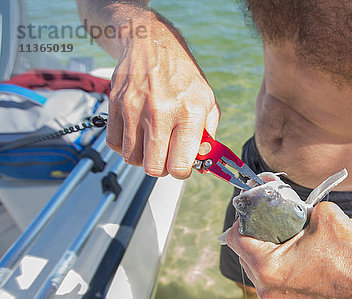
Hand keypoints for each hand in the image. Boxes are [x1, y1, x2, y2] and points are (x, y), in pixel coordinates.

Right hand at [108, 13, 219, 177]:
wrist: (151, 44)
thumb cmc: (182, 75)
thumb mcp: (207, 102)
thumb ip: (208, 135)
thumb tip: (202, 163)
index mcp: (188, 113)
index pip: (180, 165)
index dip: (182, 171)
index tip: (182, 165)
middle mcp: (160, 113)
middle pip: (153, 167)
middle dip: (162, 167)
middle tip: (166, 155)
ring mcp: (134, 109)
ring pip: (132, 158)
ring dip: (143, 157)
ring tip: (152, 142)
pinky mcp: (115, 105)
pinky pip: (114, 144)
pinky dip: (125, 146)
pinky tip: (136, 135)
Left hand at [225, 202, 351, 298]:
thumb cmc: (351, 249)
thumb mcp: (322, 213)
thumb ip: (295, 205)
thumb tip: (280, 197)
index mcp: (269, 269)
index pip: (237, 238)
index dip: (245, 217)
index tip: (257, 206)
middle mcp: (268, 290)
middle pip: (244, 254)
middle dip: (255, 232)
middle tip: (271, 216)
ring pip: (258, 268)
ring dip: (266, 249)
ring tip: (285, 233)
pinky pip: (274, 280)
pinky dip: (279, 264)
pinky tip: (296, 251)